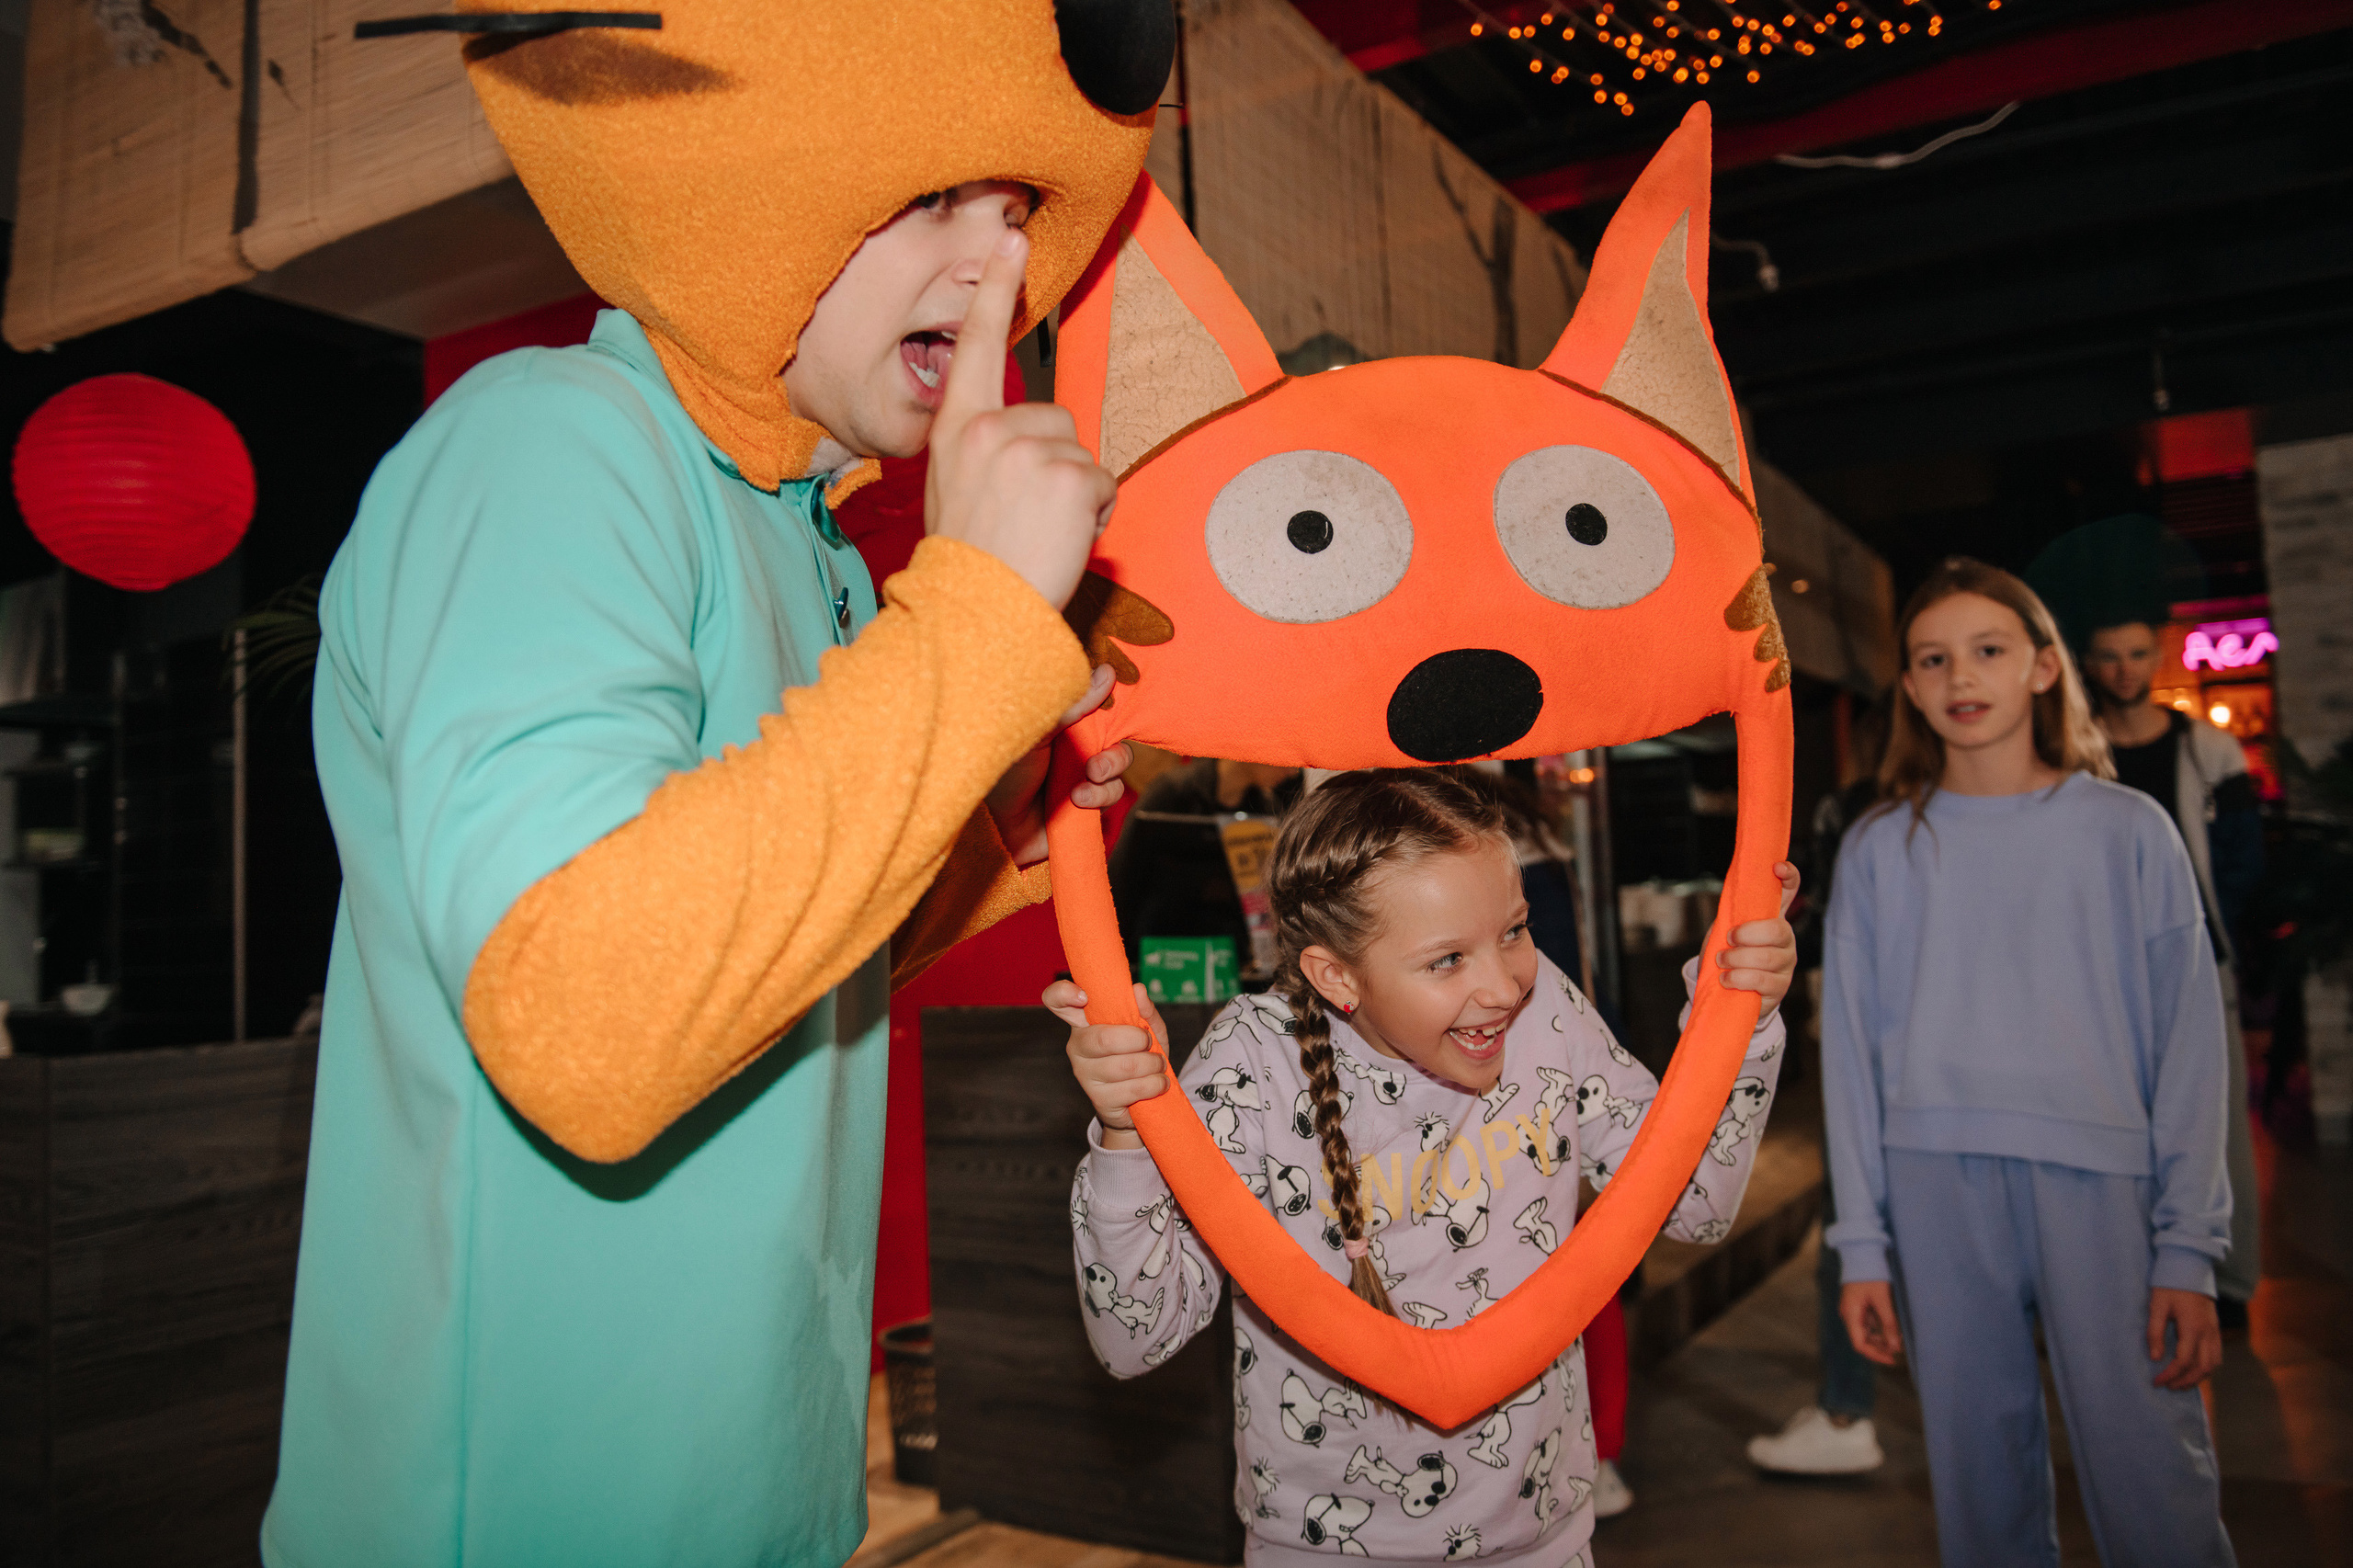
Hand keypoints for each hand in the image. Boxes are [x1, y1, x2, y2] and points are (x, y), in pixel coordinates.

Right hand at [923, 227, 1114, 610]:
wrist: (972, 615)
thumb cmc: (967, 564)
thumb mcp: (955, 492)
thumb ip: (983, 453)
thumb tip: (1021, 449)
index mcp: (956, 429)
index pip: (975, 347)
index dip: (994, 290)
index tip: (1012, 240)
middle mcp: (989, 429)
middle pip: (1056, 419)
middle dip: (1056, 465)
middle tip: (1025, 517)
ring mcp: (1029, 449)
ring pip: (1083, 455)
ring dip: (1076, 496)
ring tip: (1039, 532)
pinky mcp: (1069, 474)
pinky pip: (1104, 484)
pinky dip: (1095, 516)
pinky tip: (1061, 538)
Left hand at [986, 665, 1132, 865]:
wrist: (991, 822)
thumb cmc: (1002, 769)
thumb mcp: (1037, 730)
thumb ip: (1073, 706)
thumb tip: (1107, 673)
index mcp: (1063, 725)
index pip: (1100, 711)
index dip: (1112, 714)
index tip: (1112, 714)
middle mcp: (1074, 750)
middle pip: (1116, 745)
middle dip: (1114, 758)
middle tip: (1094, 768)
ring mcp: (1081, 780)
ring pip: (1117, 775)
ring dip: (1104, 785)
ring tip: (1079, 793)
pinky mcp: (1085, 807)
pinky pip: (1110, 801)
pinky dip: (1099, 801)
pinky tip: (1078, 803)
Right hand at [1046, 980, 1168, 1148]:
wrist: (1145, 1098)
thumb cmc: (1141, 1055)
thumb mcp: (1148, 1028)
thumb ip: (1144, 1010)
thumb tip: (1138, 990)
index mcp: (1084, 1021)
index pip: (1057, 1001)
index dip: (1063, 994)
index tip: (1083, 997)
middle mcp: (1077, 1046)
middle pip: (1103, 1039)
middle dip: (1138, 1040)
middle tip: (1149, 1043)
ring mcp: (1085, 1074)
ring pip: (1124, 1066)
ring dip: (1152, 1064)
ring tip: (1159, 1065)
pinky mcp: (1098, 1099)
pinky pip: (1131, 1089)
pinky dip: (1154, 1084)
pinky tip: (1159, 1082)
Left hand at [1718, 860, 1800, 1015]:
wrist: (1725, 988)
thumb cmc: (1726, 952)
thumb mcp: (1726, 928)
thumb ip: (1734, 914)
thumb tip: (1734, 898)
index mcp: (1773, 918)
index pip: (1789, 891)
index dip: (1789, 877)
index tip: (1777, 868)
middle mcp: (1785, 939)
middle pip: (1777, 930)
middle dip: (1748, 934)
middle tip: (1728, 939)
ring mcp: (1785, 964)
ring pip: (1767, 958)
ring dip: (1737, 958)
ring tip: (1721, 960)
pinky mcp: (1779, 988)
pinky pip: (1762, 981)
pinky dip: (1739, 978)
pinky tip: (1726, 979)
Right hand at [1840, 1279, 1903, 1366]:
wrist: (1861, 1252)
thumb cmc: (1870, 1274)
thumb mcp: (1882, 1299)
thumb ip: (1888, 1323)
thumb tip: (1895, 1346)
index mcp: (1850, 1314)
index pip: (1860, 1344)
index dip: (1875, 1355)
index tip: (1892, 1360)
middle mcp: (1849, 1314)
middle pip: (1862, 1339)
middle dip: (1880, 1347)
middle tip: (1899, 1350)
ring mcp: (1853, 1310)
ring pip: (1867, 1332)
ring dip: (1881, 1338)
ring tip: (1899, 1339)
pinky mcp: (1859, 1305)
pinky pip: (1868, 1322)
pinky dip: (1880, 1327)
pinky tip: (1892, 1327)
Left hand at [2149, 1287, 2222, 1388]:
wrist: (2190, 1269)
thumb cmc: (2170, 1286)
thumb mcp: (2157, 1306)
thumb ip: (2155, 1332)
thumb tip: (2155, 1358)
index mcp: (2192, 1327)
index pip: (2183, 1361)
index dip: (2170, 1375)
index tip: (2156, 1381)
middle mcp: (2208, 1333)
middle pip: (2201, 1368)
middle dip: (2185, 1381)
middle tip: (2167, 1386)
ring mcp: (2215, 1332)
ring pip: (2212, 1365)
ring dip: (2197, 1378)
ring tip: (2179, 1383)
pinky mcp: (2216, 1330)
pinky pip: (2216, 1356)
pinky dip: (2206, 1368)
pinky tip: (2193, 1371)